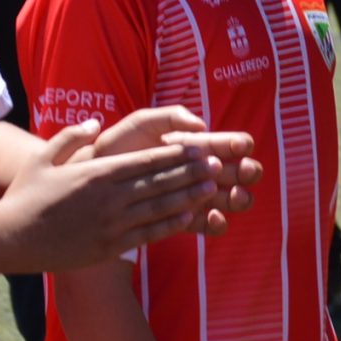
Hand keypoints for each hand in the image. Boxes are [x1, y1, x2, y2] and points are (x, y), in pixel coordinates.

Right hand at [0, 119, 249, 270]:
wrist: (12, 238)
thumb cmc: (26, 196)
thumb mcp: (43, 158)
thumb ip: (71, 137)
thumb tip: (95, 122)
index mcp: (97, 172)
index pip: (146, 160)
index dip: (176, 154)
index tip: (198, 147)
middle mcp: (109, 197)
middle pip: (159, 182)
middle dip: (191, 172)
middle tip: (219, 164)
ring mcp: (111, 223)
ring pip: (159, 208)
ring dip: (188, 197)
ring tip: (214, 188)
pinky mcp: (108, 246)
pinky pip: (147, 234)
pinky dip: (170, 225)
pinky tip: (189, 218)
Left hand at [87, 108, 260, 236]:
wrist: (95, 178)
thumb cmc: (119, 146)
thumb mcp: (142, 123)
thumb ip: (169, 116)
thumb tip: (201, 125)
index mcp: (194, 147)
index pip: (226, 145)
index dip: (238, 145)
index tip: (241, 146)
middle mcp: (199, 172)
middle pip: (235, 173)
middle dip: (245, 172)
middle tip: (245, 172)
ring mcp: (193, 196)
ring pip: (226, 200)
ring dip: (236, 198)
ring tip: (234, 196)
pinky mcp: (183, 219)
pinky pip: (207, 224)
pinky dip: (216, 222)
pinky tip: (213, 216)